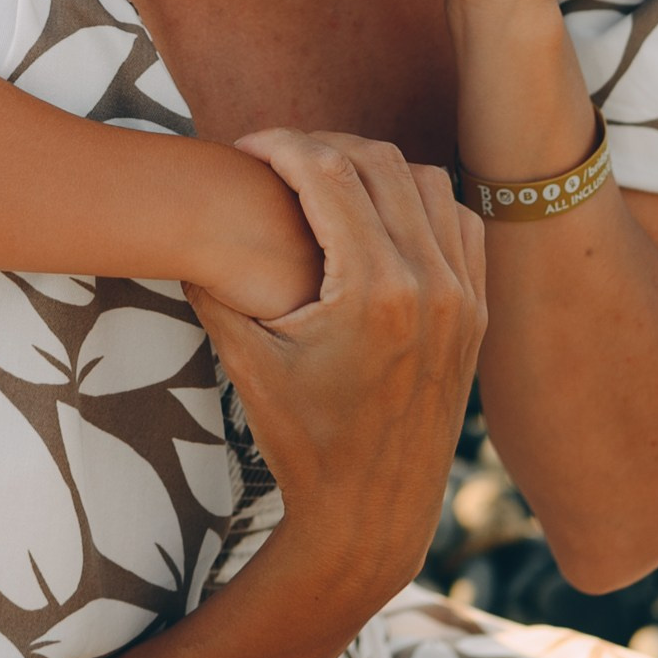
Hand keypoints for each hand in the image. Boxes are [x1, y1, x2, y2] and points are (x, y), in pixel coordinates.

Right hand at [187, 131, 485, 613]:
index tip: (245, 148)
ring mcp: (463, 296)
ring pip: (426, 181)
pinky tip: (376, 218)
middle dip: (321, 147)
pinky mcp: (477, 311)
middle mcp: (429, 283)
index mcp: (372, 290)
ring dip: (373, 168)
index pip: (327, 172)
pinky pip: (458, 222)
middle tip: (277, 158)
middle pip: (378, 162)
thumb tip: (180, 226)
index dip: (279, 145)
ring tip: (323, 181)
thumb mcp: (248, 362)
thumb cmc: (302, 441)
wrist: (374, 512)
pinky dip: (418, 203)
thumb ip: (215, 287)